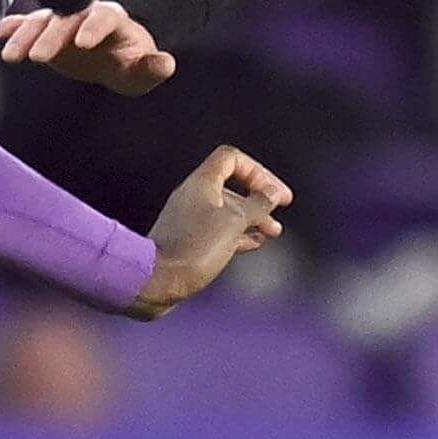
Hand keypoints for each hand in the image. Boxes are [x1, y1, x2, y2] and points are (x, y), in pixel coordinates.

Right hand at [0, 1, 175, 94]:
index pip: (103, 18)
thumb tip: (167, 63)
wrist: (110, 57)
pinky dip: (7, 29)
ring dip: (24, 36)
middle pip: (65, 19)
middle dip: (51, 36)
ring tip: (10, 55)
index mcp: (112, 19)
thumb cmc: (128, 62)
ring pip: (40, 22)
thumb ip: (152, 67)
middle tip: (38, 57)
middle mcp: (83, 14)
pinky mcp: (43, 30)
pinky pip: (22, 25)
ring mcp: (61, 20)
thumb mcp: (142, 71)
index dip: (93, 28)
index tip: (83, 44)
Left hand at [132, 146, 290, 316]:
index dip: (257, 171)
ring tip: (272, 232)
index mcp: (202, 183)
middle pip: (232, 185)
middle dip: (259, 198)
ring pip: (227, 211)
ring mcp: (189, 219)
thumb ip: (257, 205)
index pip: (232, 159)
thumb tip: (271, 194)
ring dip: (252, 218)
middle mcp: (194, 196)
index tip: (274, 193)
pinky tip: (254, 243)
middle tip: (280, 209)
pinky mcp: (188, 240)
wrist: (157, 280)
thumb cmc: (194, 248)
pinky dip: (238, 234)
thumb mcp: (235, 222)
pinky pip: (218, 230)